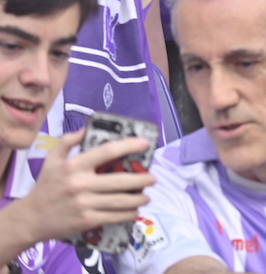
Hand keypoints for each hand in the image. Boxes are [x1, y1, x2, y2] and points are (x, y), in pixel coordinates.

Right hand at [15, 130, 155, 242]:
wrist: (30, 218)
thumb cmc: (46, 185)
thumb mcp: (52, 159)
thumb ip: (69, 141)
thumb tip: (88, 127)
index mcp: (74, 166)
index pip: (107, 151)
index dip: (129, 145)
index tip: (145, 144)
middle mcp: (80, 184)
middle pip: (119, 180)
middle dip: (141, 179)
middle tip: (152, 178)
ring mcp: (84, 204)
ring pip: (120, 200)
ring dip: (138, 199)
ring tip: (147, 196)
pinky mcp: (86, 220)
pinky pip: (113, 216)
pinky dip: (128, 214)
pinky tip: (135, 211)